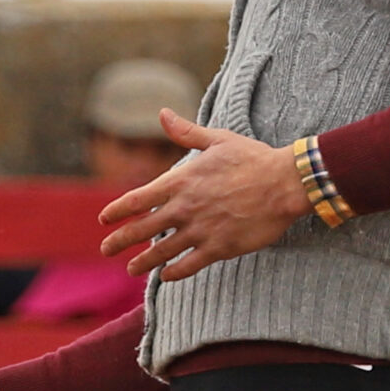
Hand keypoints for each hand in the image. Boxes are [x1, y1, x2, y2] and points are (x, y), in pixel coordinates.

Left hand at [99, 112, 310, 281]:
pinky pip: (189, 265)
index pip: (136, 199)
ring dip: (143, 262)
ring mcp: (200, 230)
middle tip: (105, 250)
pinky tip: (166, 276)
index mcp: (180, 181)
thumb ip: (186, 132)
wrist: (285, 184)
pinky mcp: (219, 248)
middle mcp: (184, 208)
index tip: (104, 219)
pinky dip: (174, 273)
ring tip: (131, 269)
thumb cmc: (253, 158)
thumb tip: (163, 113)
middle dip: (119, 241)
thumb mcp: (217, 139)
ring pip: (162, 252)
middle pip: (141, 230)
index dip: (117, 211)